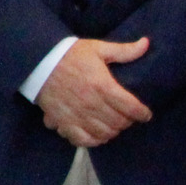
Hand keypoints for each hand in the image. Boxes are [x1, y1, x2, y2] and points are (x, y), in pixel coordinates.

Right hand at [36, 37, 153, 146]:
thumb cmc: (71, 55)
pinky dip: (94, 140)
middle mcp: (92, 103)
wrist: (40, 62)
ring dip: (113, 131)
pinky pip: (83, 140)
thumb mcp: (98, 49)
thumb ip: (124, 50)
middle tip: (128, 117)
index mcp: (103, 85)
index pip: (131, 107)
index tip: (146, 114)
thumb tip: (146, 43)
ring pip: (104, 133)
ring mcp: (77, 115)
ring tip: (114, 125)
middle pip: (119, 122)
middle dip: (128, 122)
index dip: (142, 113)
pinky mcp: (64, 122)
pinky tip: (97, 134)